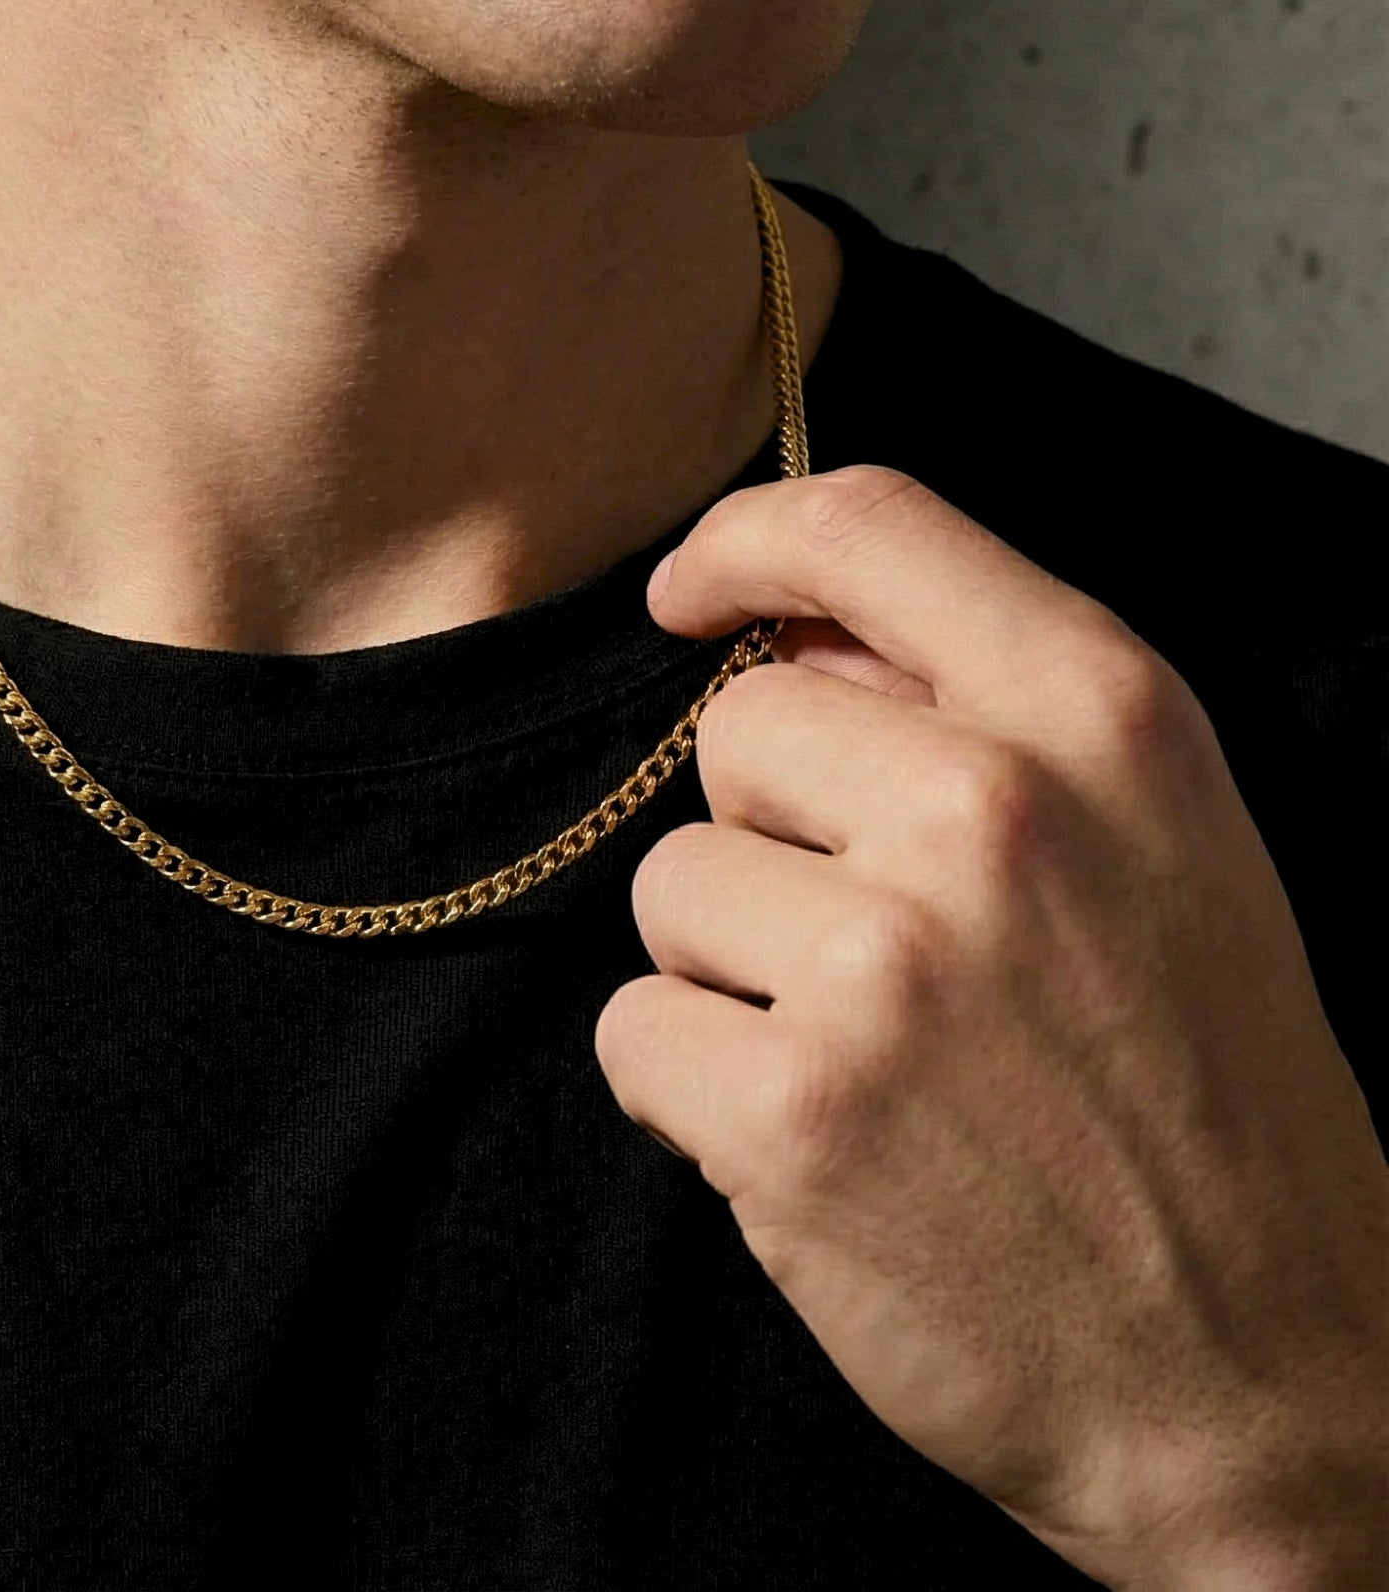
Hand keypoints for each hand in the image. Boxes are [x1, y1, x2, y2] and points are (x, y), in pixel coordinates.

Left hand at [595, 467, 1388, 1588]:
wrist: (1268, 1373)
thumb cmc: (1199, 1091)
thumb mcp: (1159, 843)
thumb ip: (981, 710)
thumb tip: (790, 634)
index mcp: (1101, 717)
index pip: (869, 527)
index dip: (745, 544)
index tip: (692, 597)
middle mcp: (994, 813)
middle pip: (733, 729)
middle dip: (766, 831)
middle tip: (877, 947)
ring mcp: (887, 964)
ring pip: (669, 885)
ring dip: (731, 969)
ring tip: (864, 1055)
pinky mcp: (794, 1111)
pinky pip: (632, 1026)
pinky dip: (690, 1086)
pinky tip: (811, 1139)